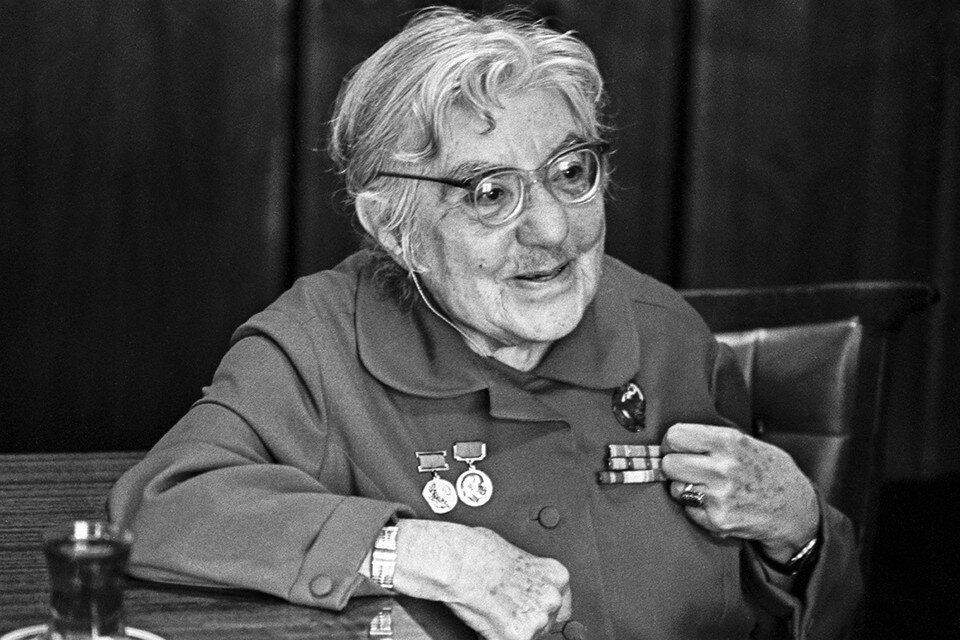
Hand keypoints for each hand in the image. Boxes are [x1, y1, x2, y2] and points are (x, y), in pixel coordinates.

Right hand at [392, 520, 571, 639]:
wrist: (458, 562)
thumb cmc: (477, 550)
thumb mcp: (514, 552)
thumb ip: (528, 572)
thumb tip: (521, 581)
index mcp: (556, 575)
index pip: (562, 604)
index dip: (542, 608)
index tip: (530, 608)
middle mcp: (552, 598)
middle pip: (547, 623)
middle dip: (526, 618)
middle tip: (504, 608)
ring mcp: (537, 620)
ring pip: (529, 635)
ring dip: (511, 628)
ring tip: (491, 610)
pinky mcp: (518, 637)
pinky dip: (493, 636)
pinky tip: (485, 620)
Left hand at [661, 423, 819, 560]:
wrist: (794, 508)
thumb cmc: (769, 472)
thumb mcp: (747, 442)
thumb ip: (713, 438)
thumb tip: (674, 438)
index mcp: (728, 442)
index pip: (675, 436)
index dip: (671, 443)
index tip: (675, 448)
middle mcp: (723, 468)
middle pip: (668, 464)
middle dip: (674, 465)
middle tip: (686, 468)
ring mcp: (719, 496)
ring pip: (675, 488)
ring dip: (684, 487)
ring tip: (707, 486)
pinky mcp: (718, 519)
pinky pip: (688, 510)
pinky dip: (697, 508)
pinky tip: (716, 503)